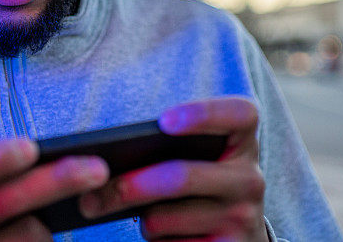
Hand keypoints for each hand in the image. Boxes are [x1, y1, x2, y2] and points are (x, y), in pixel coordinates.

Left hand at [78, 97, 269, 241]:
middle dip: (129, 187)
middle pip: (181, 176)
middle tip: (91, 197)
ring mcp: (244, 218)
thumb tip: (110, 165)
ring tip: (139, 216)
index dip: (204, 113)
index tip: (163, 121)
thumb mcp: (201, 161)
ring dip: (141, 220)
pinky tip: (159, 236)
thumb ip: (172, 151)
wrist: (237, 237)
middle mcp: (251, 179)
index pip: (240, 114)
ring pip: (165, 218)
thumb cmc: (202, 185)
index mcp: (244, 142)